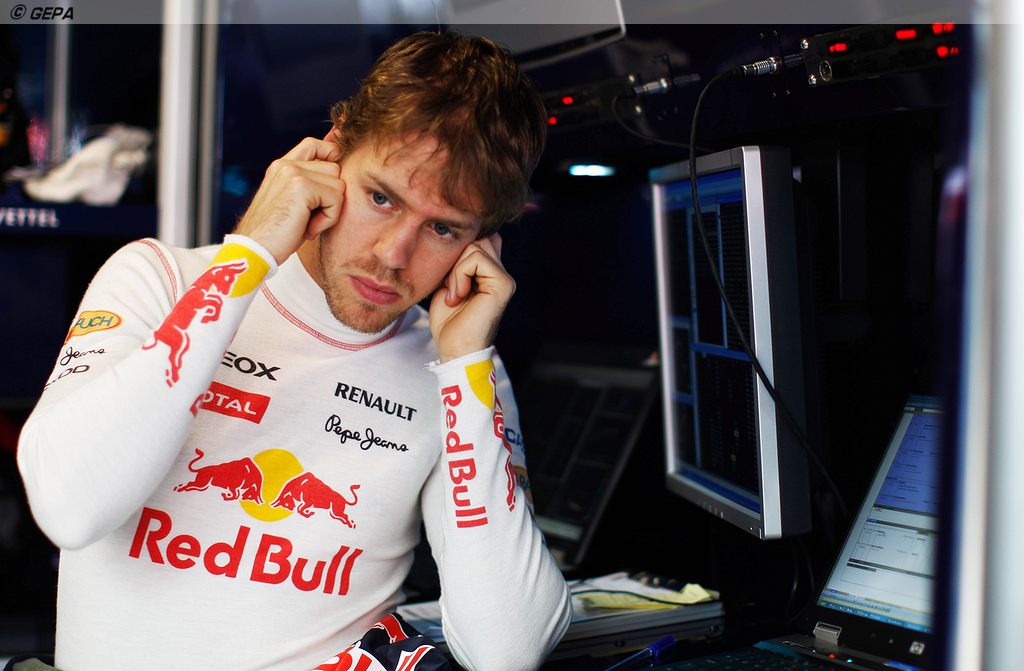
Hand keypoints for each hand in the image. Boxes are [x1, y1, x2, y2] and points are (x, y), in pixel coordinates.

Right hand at [234, 137, 344, 264]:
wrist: (254, 251)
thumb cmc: (276, 235)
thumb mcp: (293, 204)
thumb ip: (310, 186)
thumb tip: (341, 179)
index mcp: (281, 166)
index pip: (316, 145)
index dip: (330, 161)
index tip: (328, 189)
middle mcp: (286, 164)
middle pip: (335, 169)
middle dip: (331, 196)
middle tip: (312, 218)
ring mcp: (293, 173)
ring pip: (339, 184)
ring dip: (331, 209)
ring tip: (309, 224)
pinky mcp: (301, 186)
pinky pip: (336, 198)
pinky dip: (329, 219)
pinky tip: (310, 230)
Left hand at [429, 234, 515, 362]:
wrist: (454, 349)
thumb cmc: (449, 322)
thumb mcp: (449, 283)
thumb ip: (459, 261)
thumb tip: (457, 238)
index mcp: (491, 273)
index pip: (481, 238)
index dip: (461, 250)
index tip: (448, 278)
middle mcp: (501, 274)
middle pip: (479, 238)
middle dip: (457, 258)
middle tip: (451, 287)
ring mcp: (505, 279)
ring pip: (476, 246)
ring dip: (456, 270)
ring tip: (455, 294)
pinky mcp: (503, 284)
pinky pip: (477, 259)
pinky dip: (460, 276)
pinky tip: (458, 296)